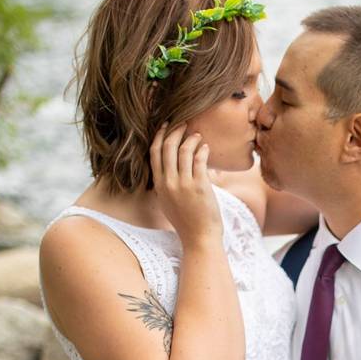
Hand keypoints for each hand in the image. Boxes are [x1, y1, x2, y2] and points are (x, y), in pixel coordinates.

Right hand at [151, 122, 222, 245]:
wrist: (199, 237)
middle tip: (183, 122)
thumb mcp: (170, 201)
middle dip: (175, 131)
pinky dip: (202, 150)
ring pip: (184, 151)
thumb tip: (175, 168)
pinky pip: (199, 160)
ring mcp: (183, 184)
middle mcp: (168, 183)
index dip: (159, 136)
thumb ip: (169, 184)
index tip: (166, 126)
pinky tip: (206, 147)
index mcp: (159, 185)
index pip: (154, 154)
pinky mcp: (199, 186)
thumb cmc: (187, 220)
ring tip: (197, 134)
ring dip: (191, 139)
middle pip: (167, 148)